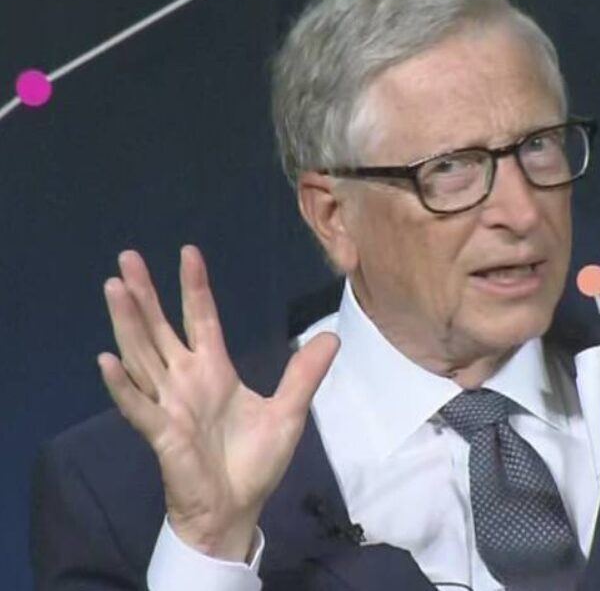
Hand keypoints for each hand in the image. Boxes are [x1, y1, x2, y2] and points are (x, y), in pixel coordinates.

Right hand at [98, 246, 337, 560]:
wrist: (236, 510)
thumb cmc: (253, 463)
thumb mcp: (288, 413)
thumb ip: (304, 374)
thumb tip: (332, 336)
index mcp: (214, 372)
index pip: (201, 319)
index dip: (195, 287)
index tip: (189, 252)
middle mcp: (186, 381)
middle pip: (160, 329)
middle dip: (144, 295)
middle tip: (127, 257)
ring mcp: (170, 405)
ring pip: (142, 356)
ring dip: (127, 324)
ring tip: (113, 288)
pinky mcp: (163, 434)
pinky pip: (139, 406)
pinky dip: (122, 386)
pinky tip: (106, 361)